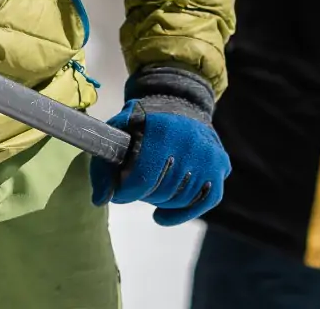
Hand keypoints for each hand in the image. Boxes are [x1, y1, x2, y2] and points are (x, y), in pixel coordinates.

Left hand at [89, 66, 228, 226]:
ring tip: (150, 189)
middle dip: (143, 195)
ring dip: (160, 201)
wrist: (180, 103)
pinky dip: (182, 214)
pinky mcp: (220, 166)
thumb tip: (100, 199)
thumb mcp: (120, 129)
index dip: (127, 192)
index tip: (119, 193)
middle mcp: (191, 142)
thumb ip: (104, 162)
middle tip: (135, 187)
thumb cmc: (144, 120)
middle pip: (162, 192)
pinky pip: (204, 202)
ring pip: (181, 199)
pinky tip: (161, 216)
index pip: (143, 178)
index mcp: (163, 130)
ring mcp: (209, 155)